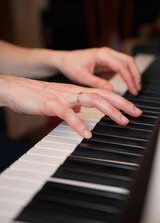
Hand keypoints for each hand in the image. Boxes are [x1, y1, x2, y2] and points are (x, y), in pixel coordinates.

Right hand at [0, 75, 141, 138]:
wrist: (15, 88)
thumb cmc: (35, 95)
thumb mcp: (58, 99)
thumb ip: (71, 103)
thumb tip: (81, 109)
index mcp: (74, 91)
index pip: (102, 93)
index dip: (118, 100)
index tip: (130, 109)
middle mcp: (72, 91)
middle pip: (102, 94)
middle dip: (122, 104)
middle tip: (136, 113)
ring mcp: (62, 97)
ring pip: (91, 100)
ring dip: (108, 111)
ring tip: (121, 121)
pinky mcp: (50, 104)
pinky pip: (67, 114)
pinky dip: (78, 124)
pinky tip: (87, 134)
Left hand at [56, 47, 140, 94]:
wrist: (64, 60)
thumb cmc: (71, 65)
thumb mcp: (82, 77)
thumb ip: (97, 83)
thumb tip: (111, 91)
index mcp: (102, 54)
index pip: (121, 66)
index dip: (129, 79)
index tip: (132, 90)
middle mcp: (107, 52)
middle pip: (129, 61)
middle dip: (135, 75)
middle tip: (137, 90)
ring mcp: (108, 55)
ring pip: (127, 62)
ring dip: (132, 74)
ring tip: (135, 88)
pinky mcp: (107, 60)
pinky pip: (121, 66)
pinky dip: (126, 74)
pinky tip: (127, 84)